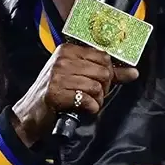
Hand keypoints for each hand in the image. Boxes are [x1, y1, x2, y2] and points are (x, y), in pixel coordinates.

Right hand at [11, 42, 138, 146]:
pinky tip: (81, 109)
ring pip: (96, 87)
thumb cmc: (56, 93)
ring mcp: (57, 76)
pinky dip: (89, 108)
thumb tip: (134, 73)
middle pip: (103, 72)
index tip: (99, 83)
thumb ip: (107, 73)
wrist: (30, 113)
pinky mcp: (55, 93)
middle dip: (103, 89)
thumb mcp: (78, 77)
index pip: (103, 56)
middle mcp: (62, 59)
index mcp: (67, 50)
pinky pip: (87, 100)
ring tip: (85, 103)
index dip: (107, 73)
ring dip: (96, 100)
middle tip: (92, 96)